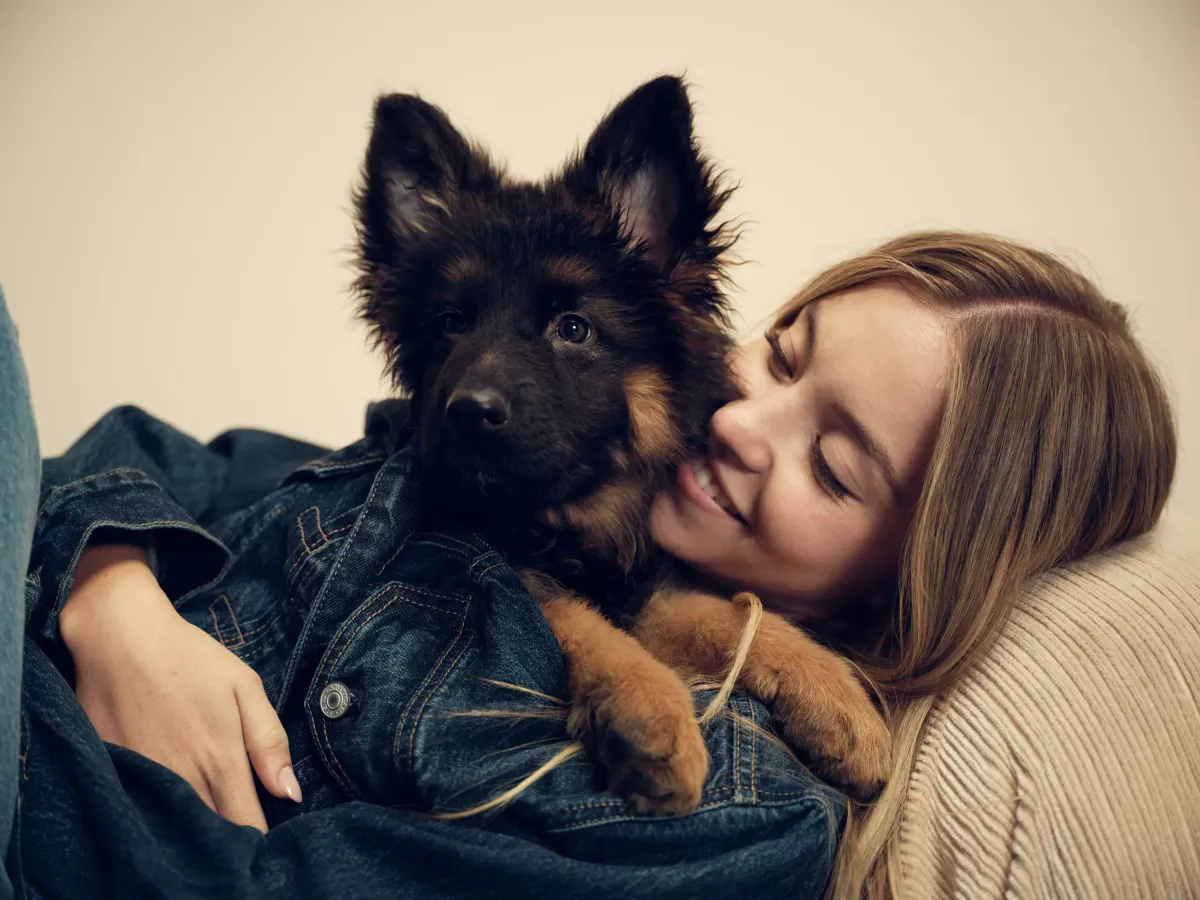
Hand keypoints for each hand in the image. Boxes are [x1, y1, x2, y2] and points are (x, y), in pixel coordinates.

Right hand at [60, 544, 300, 830]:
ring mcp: (143, 783)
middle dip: (229, 835)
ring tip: (205, 804)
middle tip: (236, 814)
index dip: (259, 835)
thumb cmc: (189, 659)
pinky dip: (156, 812)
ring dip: (194, 827)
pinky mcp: (112, 777)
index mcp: (220, 762)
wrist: (119, 638)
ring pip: (176, 828)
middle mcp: (182, 781)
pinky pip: (140, 812)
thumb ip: (269, 743)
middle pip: (212, 834)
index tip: (265, 827)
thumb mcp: (245, 687)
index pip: (246, 826)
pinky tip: (165, 795)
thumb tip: (291, 793)